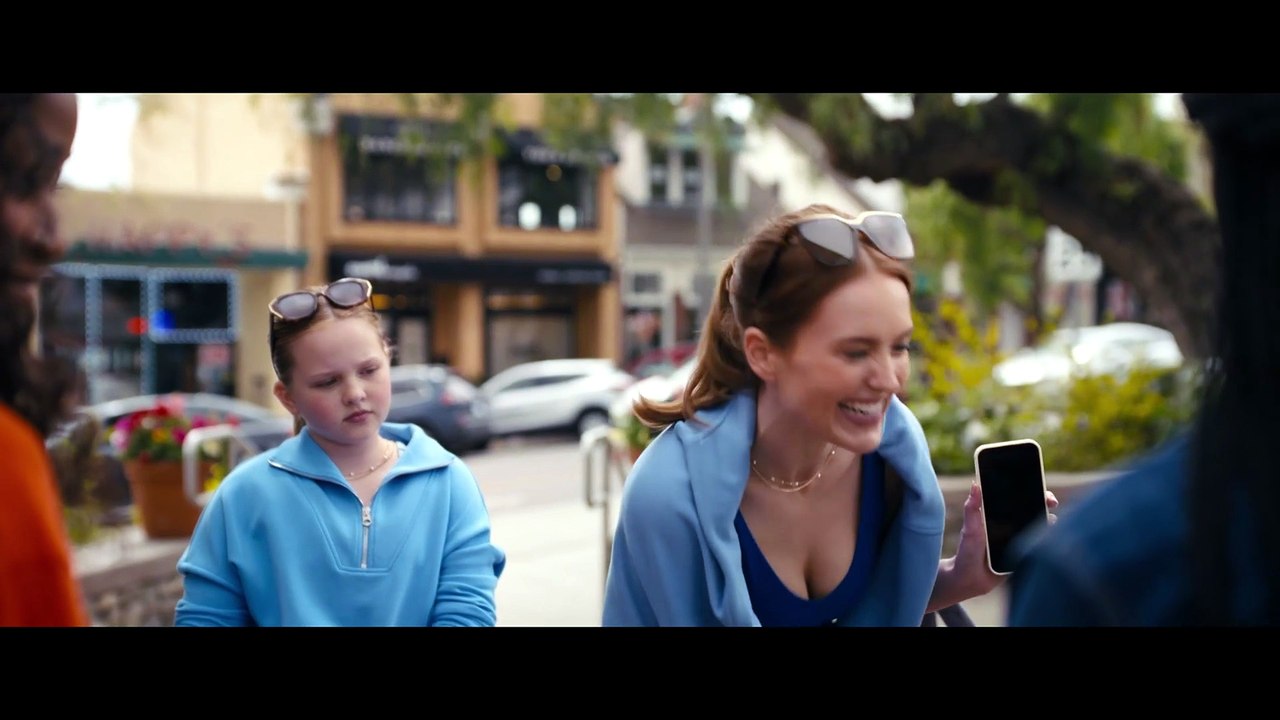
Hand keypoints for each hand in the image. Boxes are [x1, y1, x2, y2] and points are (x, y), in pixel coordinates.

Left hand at [952, 482, 1059, 597]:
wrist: (970, 579)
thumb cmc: (967, 551)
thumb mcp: (970, 529)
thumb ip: (972, 508)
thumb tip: (975, 484)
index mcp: (999, 516)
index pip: (1018, 500)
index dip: (1030, 492)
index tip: (1038, 490)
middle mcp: (1011, 526)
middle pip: (1032, 511)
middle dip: (1045, 504)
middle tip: (1050, 503)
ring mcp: (1019, 540)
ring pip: (1038, 529)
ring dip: (1048, 523)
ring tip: (1049, 520)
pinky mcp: (1024, 555)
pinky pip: (1038, 547)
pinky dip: (1045, 543)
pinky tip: (1048, 540)